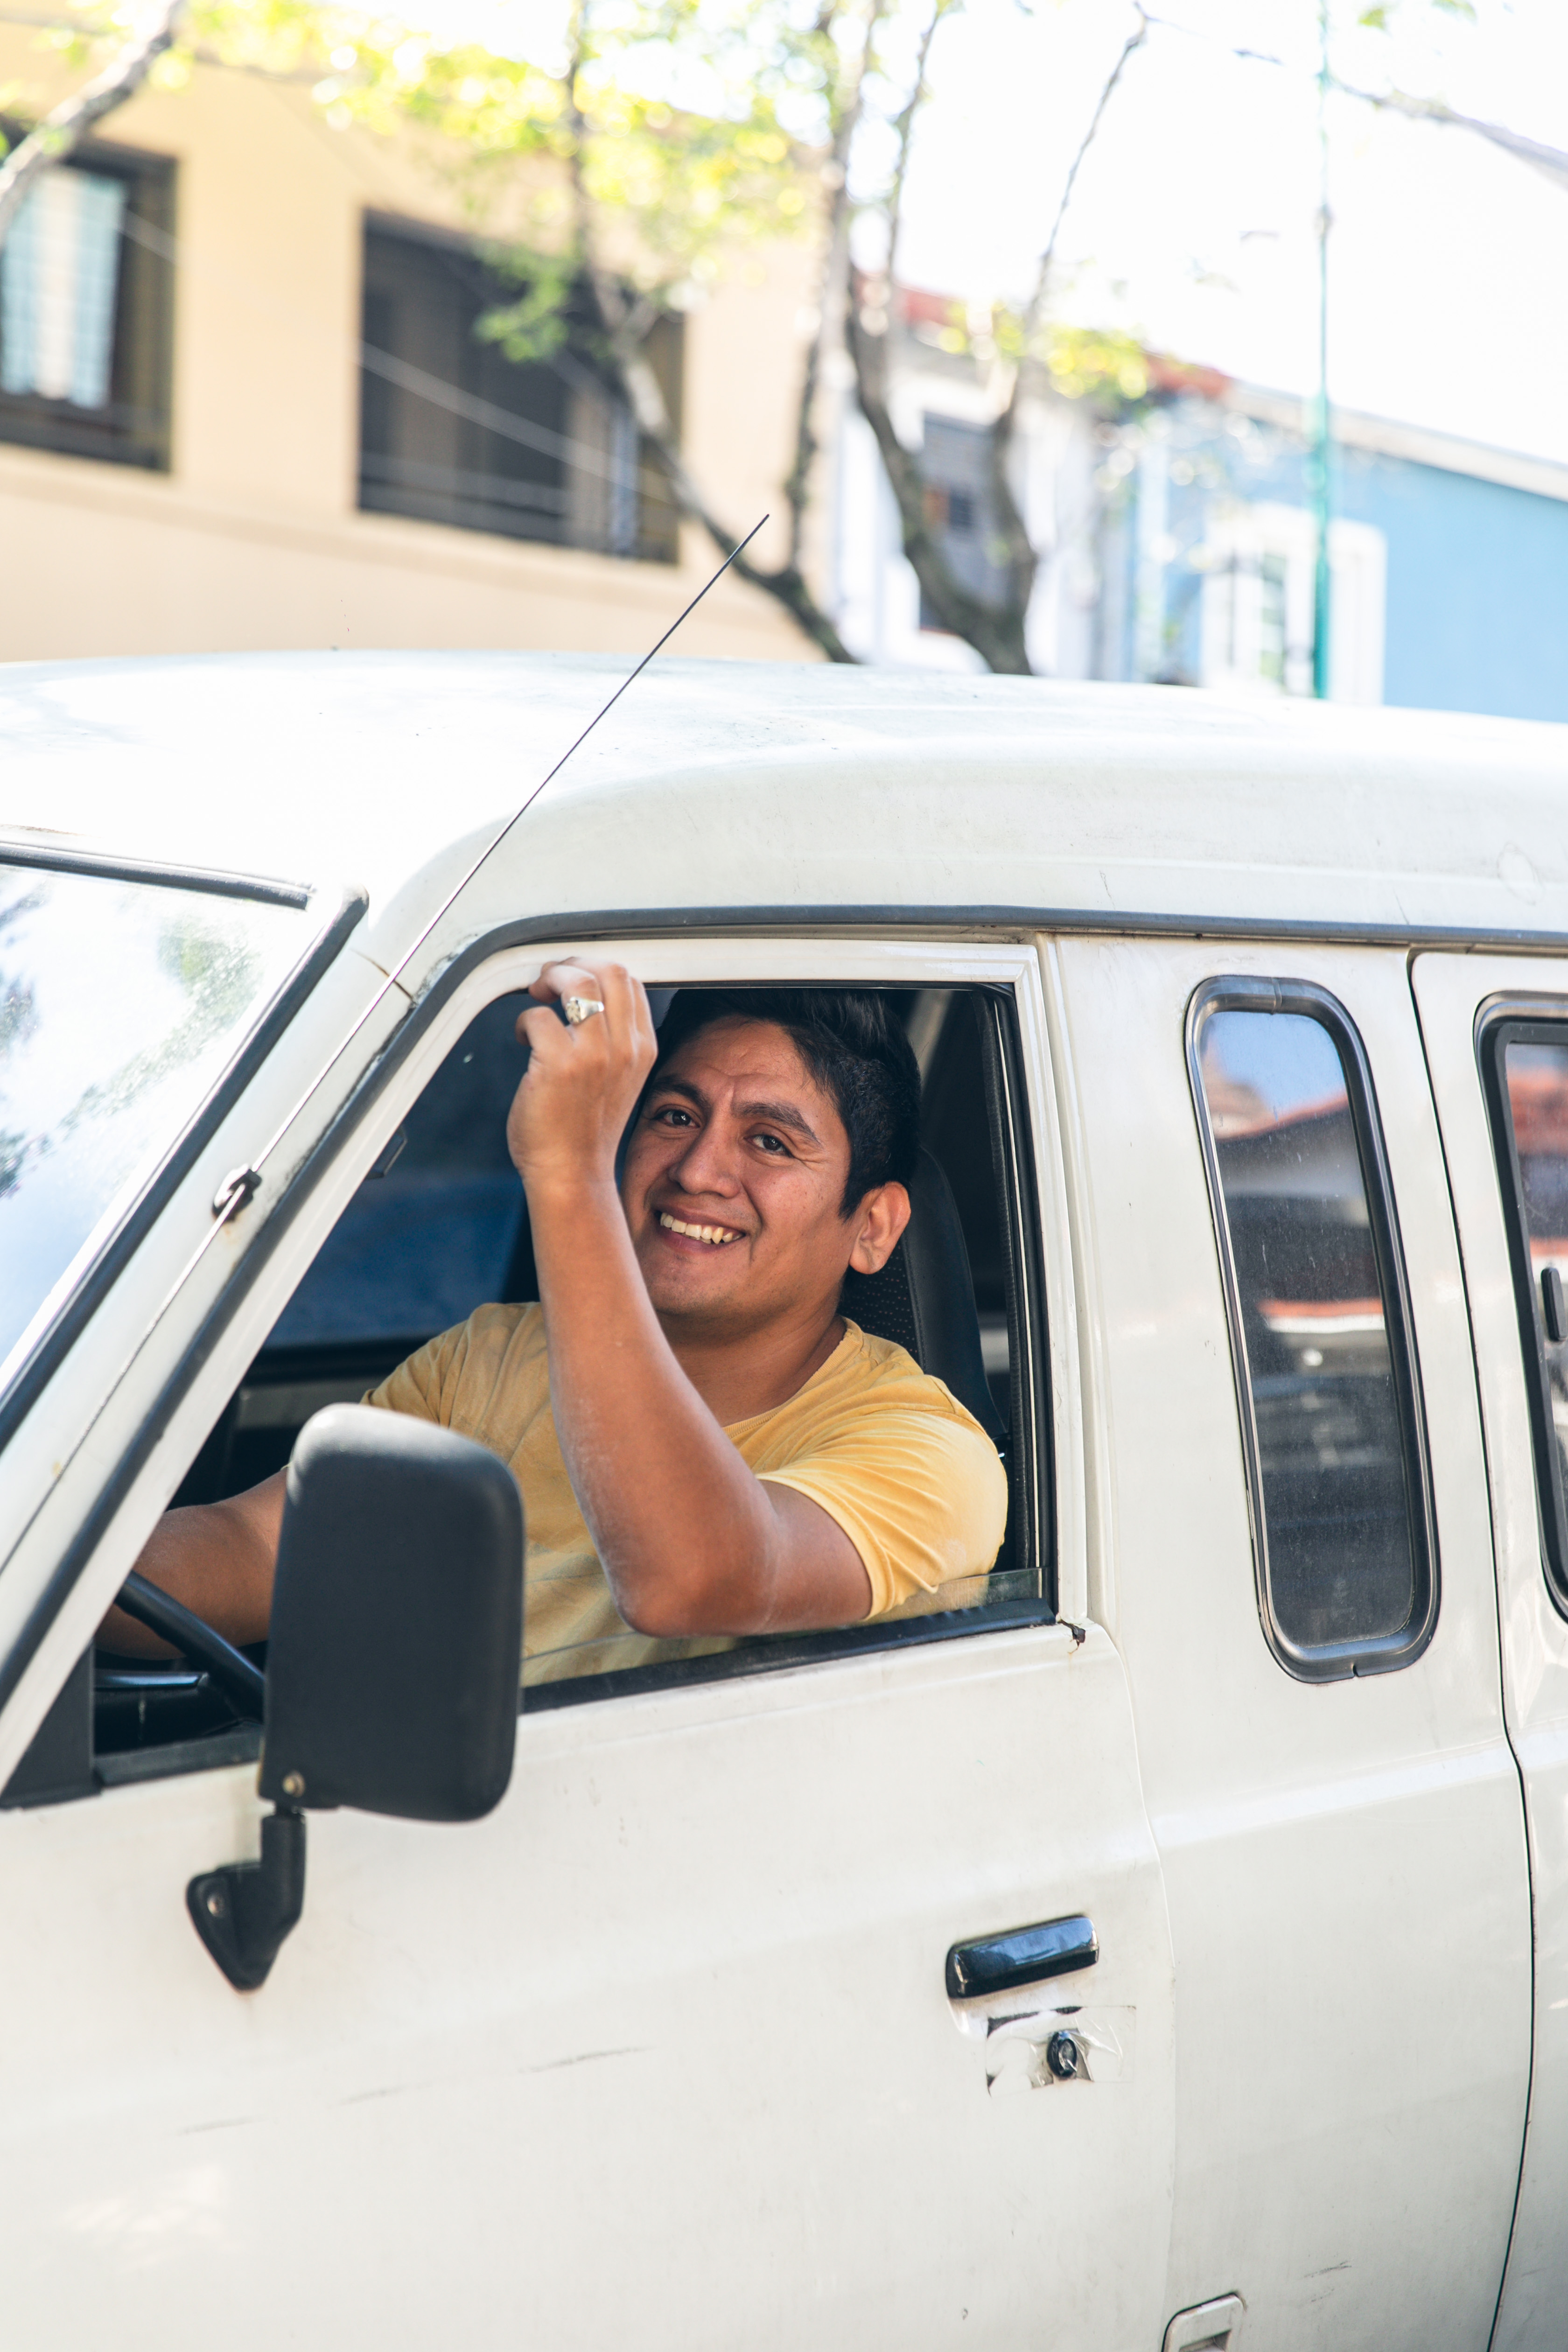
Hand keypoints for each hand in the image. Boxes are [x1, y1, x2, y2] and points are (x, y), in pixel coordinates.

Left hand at [506, 959, 656, 1198]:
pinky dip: (524, 1021)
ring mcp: (595, 1055)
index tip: (571, 981)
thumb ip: (612, 1041)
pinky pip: (538, 1016)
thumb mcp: (618, 1079)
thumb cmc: (584, 1130)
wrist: (572, 1174)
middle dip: (572, 964)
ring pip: (578, 980)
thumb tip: (582, 996)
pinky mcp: (560, 1064)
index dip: (595, 969)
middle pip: (609, 969)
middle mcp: (625, 1048)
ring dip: (549, 978)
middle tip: (548, 981)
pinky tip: (524, 1040)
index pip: (630, 981)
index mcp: (642, 1049)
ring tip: (536, 996)